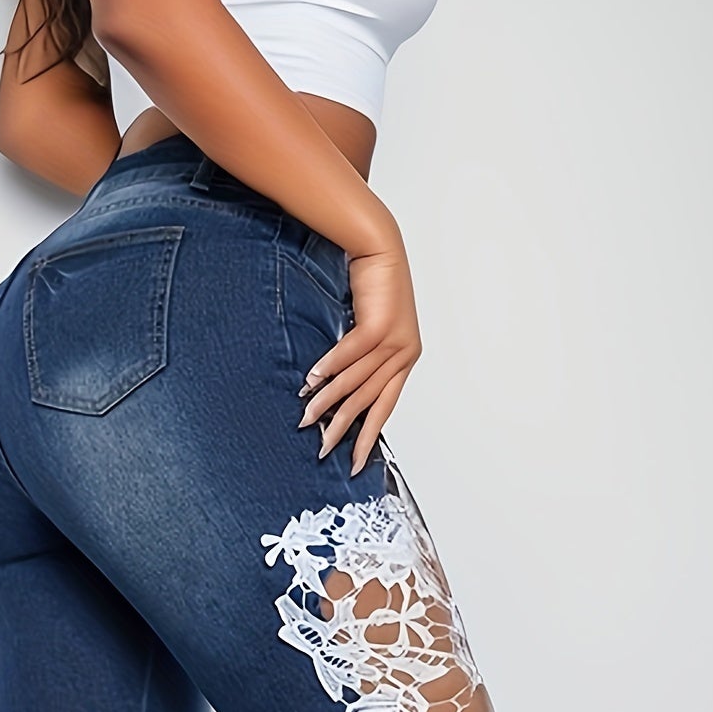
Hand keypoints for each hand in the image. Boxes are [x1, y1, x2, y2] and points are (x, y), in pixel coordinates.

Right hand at [297, 242, 421, 475]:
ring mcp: (395, 340)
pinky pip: (350, 354)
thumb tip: (335, 389)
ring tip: (308, 417)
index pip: (385, 407)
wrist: (380, 249)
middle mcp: (404, 354)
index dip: (368, 436)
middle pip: (369, 401)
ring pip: (357, 381)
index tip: (355, 462)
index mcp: (404, 361)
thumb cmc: (372, 289)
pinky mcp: (381, 325)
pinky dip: (329, 368)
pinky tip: (311, 381)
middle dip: (344, 428)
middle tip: (323, 449)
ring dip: (329, 401)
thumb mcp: (370, 330)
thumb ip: (361, 361)